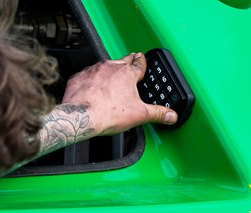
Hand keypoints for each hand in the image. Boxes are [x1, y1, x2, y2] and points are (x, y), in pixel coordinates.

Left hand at [60, 52, 177, 135]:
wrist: (81, 117)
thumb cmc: (108, 113)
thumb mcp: (140, 115)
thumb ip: (158, 113)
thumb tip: (171, 115)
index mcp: (127, 73)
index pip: (139, 63)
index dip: (142, 61)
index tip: (142, 58)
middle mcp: (110, 67)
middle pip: (123, 60)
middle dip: (128, 61)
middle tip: (131, 60)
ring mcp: (93, 70)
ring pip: (104, 67)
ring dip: (109, 72)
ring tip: (111, 82)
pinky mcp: (79, 77)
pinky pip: (88, 75)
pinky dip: (91, 80)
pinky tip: (93, 90)